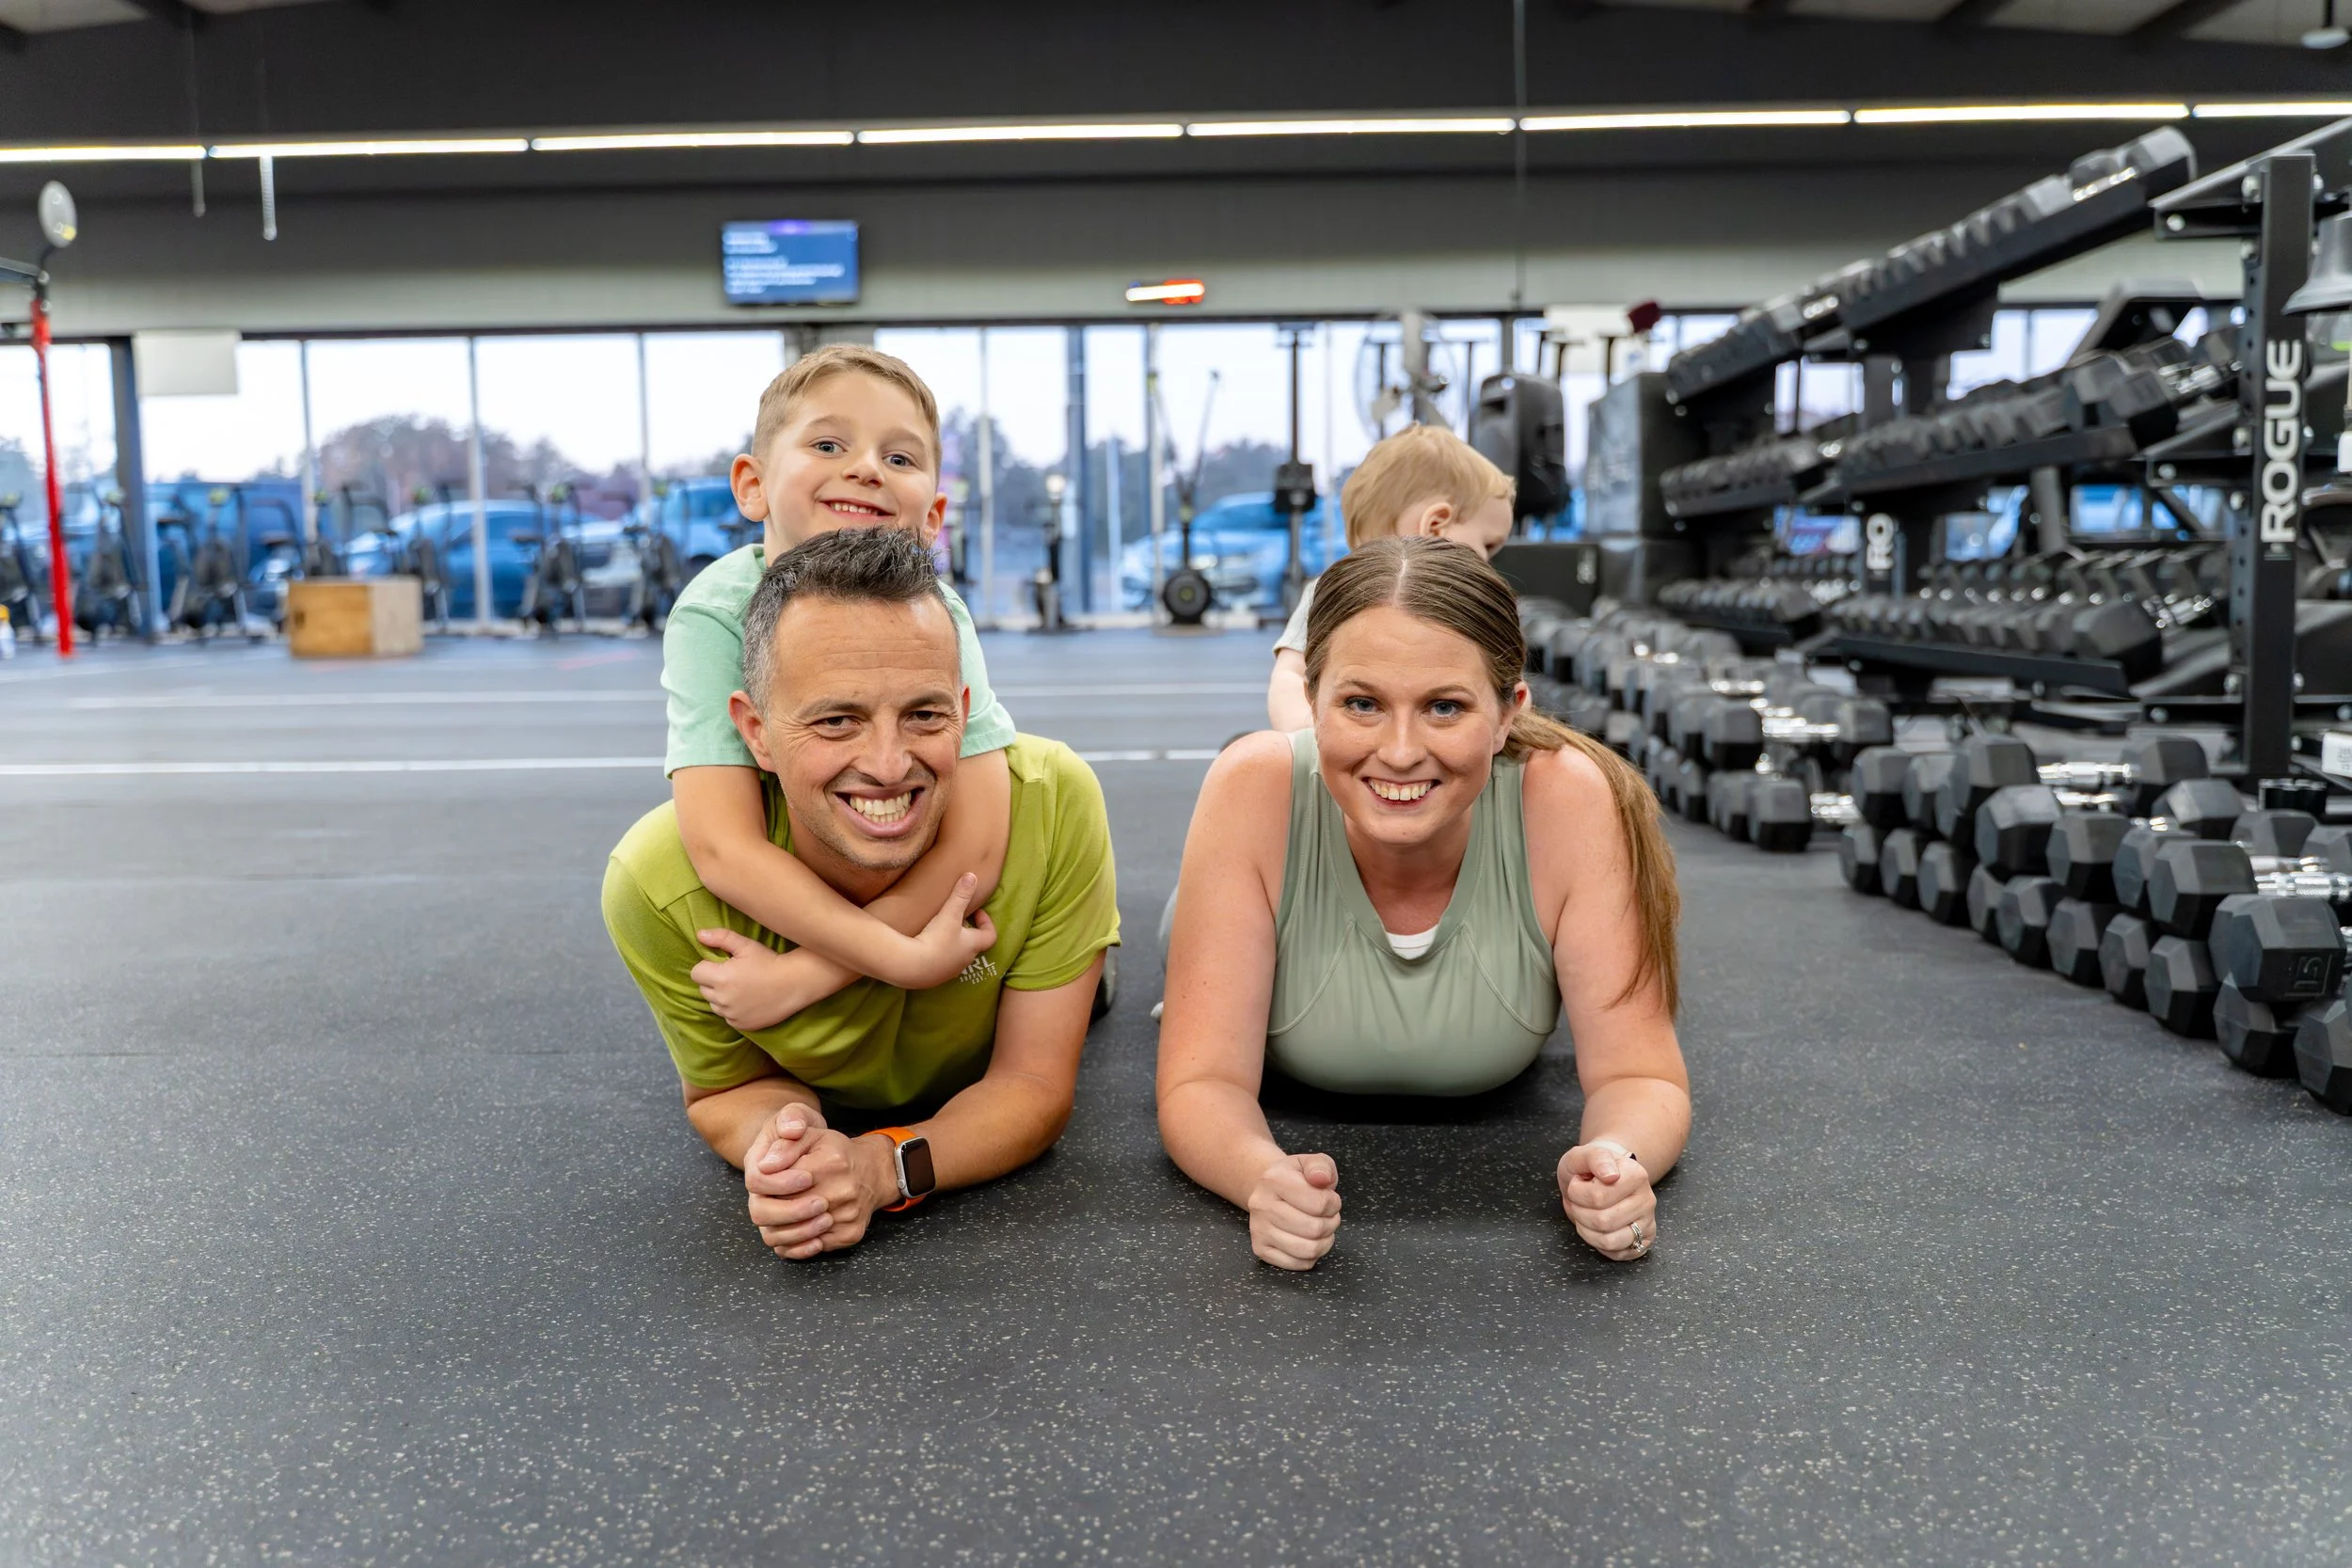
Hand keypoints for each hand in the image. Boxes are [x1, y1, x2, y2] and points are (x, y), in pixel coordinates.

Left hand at [693, 928, 801, 1031]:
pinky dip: (733, 1010)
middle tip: (735, 974)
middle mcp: (723, 999)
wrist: (795, 983)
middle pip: (703, 989)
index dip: (707, 966)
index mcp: (721, 977)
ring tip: (742, 988)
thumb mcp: (746, 945)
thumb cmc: (770, 961)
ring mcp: (731, 1014)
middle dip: (713, 981)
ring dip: (721, 996)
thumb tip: (699, 935)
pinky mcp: (740, 1024)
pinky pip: (727, 1016)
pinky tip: (748, 1000)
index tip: (723, 963)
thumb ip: (720, 938)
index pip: (696, 973)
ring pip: (714, 1004)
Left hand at [746, 1123, 891, 1260]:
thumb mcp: (811, 1136)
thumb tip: (763, 1166)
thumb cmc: (837, 1153)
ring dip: (781, 1228)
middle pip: (784, 1212)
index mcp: (830, 1163)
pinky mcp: (850, 1234)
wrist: (873, 1172)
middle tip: (774, 1201)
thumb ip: (785, 1146)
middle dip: (772, 1207)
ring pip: (794, 1235)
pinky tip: (797, 1227)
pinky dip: (797, 1242)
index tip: (770, 1183)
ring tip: (782, 1215)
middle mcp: (843, 1191)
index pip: (780, 1184)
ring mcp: (847, 1216)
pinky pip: (810, 1248)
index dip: (768, 1186)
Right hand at [887, 872, 997, 990]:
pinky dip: (936, 955)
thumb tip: (972, 876)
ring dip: (951, 944)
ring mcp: (948, 972)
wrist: (912, 967)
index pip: (990, 936)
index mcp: (972, 946)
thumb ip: (961, 895)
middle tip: (956, 919)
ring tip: (938, 931)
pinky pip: (939, 965)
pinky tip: (923, 947)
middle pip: (973, 945)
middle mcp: (964, 961)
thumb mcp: (949, 914)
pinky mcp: (932, 978)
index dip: (987, 923)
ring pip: (956, 956)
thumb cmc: (936, 939)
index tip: (977, 911)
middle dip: (967, 932)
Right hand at [1246, 1152, 1340, 1270]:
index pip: (1320, 1203)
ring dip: (1324, 1241)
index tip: (1330, 1199)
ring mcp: (1258, 1229)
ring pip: (1307, 1250)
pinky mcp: (1260, 1249)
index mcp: (1274, 1179)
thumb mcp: (1311, 1163)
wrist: (1269, 1190)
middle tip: (1328, 1216)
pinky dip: (1311, 1257)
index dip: (1334, 1203)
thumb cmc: (1296, 1178)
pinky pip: (1298, 1264)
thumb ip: (1322, 1167)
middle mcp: (1261, 1205)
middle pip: (1314, 1229)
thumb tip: (1322, 1179)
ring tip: (1321, 1228)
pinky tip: (1309, 1241)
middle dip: (1331, 1223)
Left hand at [1559, 1141, 1656, 1261]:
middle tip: (1577, 1201)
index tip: (1577, 1183)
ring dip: (1586, 1230)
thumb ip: (1596, 1158)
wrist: (1603, 1176)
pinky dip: (1598, 1244)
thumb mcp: (1584, 1155)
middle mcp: (1647, 1200)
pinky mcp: (1644, 1240)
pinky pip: (1617, 1253)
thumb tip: (1611, 1175)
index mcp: (1636, 1175)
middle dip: (1579, 1213)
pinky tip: (1595, 1228)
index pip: (1598, 1197)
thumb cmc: (1592, 1168)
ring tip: (1584, 1214)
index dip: (1577, 1193)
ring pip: (1609, 1241)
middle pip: (1602, 1222)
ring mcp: (1647, 1222)